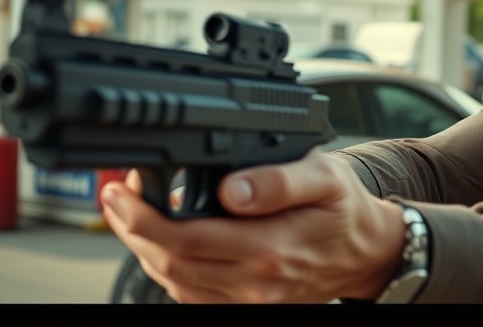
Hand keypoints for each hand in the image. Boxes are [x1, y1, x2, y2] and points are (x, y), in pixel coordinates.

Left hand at [100, 149, 406, 302]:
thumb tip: (232, 188)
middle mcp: (257, 281)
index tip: (122, 192)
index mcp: (271, 247)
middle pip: (170, 264)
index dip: (142, 218)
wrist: (369, 252)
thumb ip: (279, 180)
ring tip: (130, 218)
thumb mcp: (325, 177)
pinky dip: (169, 272)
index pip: (185, 239)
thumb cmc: (345, 210)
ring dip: (144, 252)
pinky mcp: (251, 305)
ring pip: (176, 284)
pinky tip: (164, 246)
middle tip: (114, 198)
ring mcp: (253, 299)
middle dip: (131, 231)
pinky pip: (195, 297)